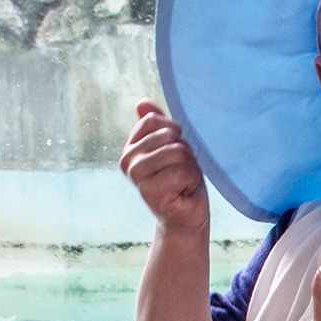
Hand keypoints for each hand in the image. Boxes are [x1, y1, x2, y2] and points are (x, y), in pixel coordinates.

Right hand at [121, 99, 209, 231]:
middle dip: (186, 153)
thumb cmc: (181, 181)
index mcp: (130, 149)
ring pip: (178, 153)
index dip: (175, 134)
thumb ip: (156, 125)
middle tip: (181, 173)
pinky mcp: (152, 193)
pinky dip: (192, 182)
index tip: (175, 155)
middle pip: (169, 136)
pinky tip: (184, 193)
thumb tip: (141, 103)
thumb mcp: (170, 147)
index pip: (155, 121)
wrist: (186, 217)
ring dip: (190, 168)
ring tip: (183, 183)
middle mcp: (128, 162)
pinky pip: (183, 172)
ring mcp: (138, 178)